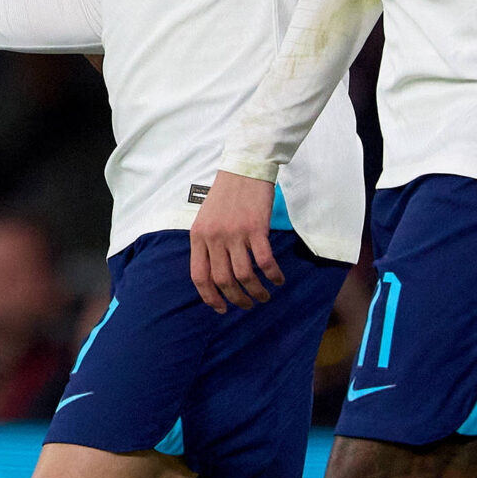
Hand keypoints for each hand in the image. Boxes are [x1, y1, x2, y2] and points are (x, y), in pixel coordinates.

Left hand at [189, 170, 284, 311]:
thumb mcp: (206, 219)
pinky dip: (273, 275)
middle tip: (248, 304)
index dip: (209, 297)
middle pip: (223, 280)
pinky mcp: (256, 229)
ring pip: (245, 275)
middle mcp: (214, 237)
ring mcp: (235, 233)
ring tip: (264, 296)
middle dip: (237, 299)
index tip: (221, 309)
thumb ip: (207, 244)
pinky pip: (265, 261)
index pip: (199, 276)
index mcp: (198, 236)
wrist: (244, 168)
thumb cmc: (226, 195)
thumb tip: (215, 275)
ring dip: (256, 292)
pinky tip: (278, 279)